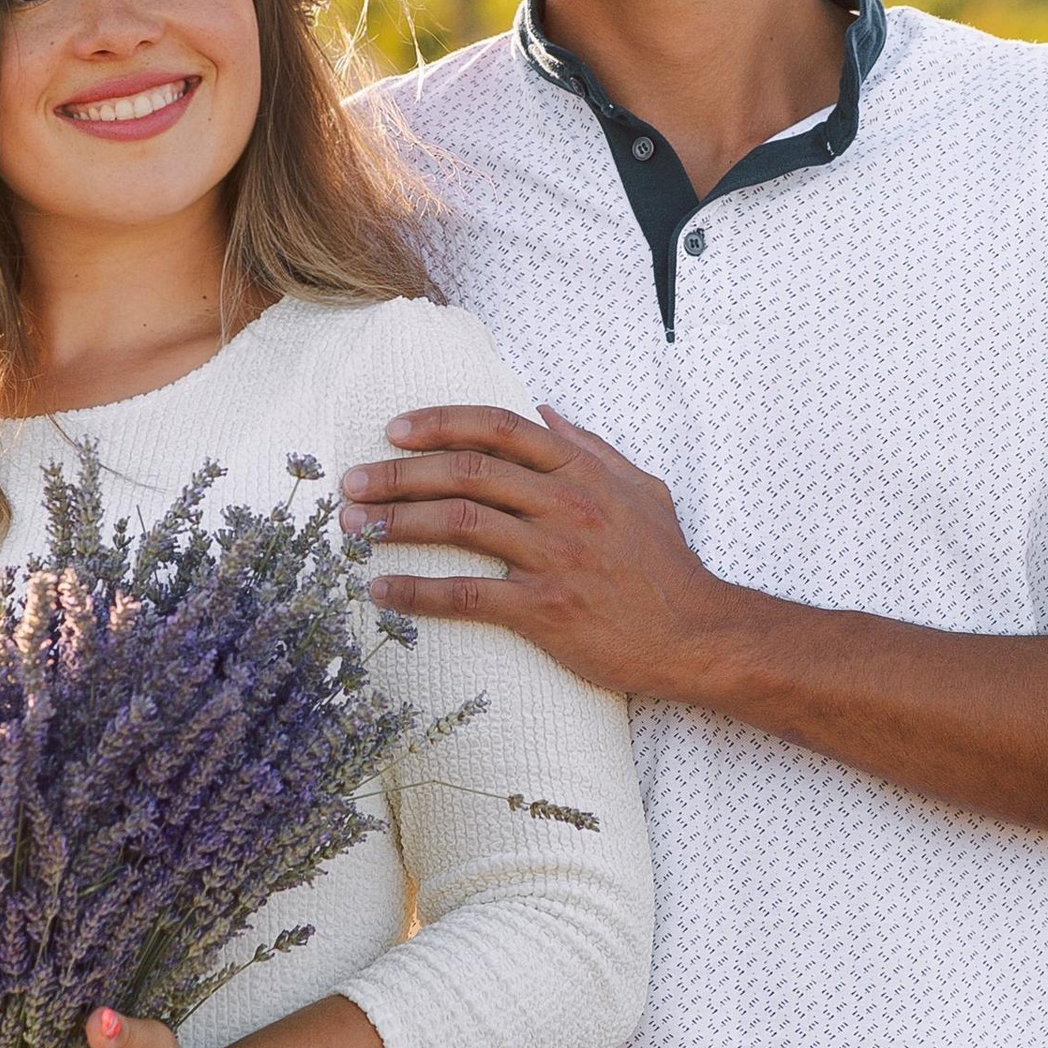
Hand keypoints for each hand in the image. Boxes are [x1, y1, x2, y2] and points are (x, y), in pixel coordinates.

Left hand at [341, 402, 727, 697]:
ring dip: (395, 522)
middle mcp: (565, 505)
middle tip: (352, 482)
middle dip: (398, 473)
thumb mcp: (642, 489)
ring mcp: (555, 556)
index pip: (499, 430)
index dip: (441, 423)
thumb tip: (545, 411)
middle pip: (466, 472)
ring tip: (351, 527)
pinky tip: (382, 590)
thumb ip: (590, 447)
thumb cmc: (666, 564)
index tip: (394, 430)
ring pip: (459, 522)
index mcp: (582, 471)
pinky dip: (417, 591)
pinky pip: (467, 595)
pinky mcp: (545, 610)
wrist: (696, 635)